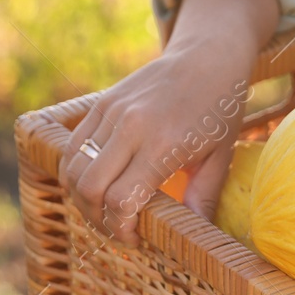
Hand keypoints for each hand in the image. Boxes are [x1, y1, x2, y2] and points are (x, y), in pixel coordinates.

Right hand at [59, 0, 280, 244]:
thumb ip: (203, 195)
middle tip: (118, 229)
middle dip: (98, 219)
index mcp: (163, 143)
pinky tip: (96, 185)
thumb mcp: (222, 155)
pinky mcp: (100, 105)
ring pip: (73, 169)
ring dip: (81, 198)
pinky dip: (75, 173)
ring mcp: (110, 113)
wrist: (207, 55)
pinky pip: (72, 147)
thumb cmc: (221, 107)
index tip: (136, 239)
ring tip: (105, 210)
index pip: (122, 200)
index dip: (122, 229)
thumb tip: (194, 235)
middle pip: (89, 189)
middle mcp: (130, 127)